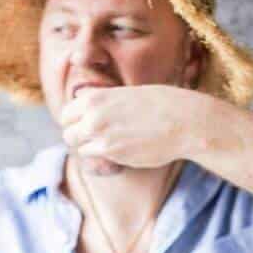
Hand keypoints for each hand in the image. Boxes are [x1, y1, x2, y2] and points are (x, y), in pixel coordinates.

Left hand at [59, 85, 222, 168]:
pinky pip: (96, 159)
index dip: (76, 119)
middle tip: (97, 136)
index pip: (67, 114)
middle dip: (79, 136)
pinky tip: (121, 150)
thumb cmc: (164, 104)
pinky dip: (104, 157)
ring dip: (91, 147)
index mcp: (96, 98)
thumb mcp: (129, 94)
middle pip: (68, 133)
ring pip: (80, 148)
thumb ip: (106, 103)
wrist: (185, 121)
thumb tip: (91, 112)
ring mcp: (101, 138)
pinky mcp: (113, 155)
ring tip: (110, 143)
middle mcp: (93, 118)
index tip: (86, 123)